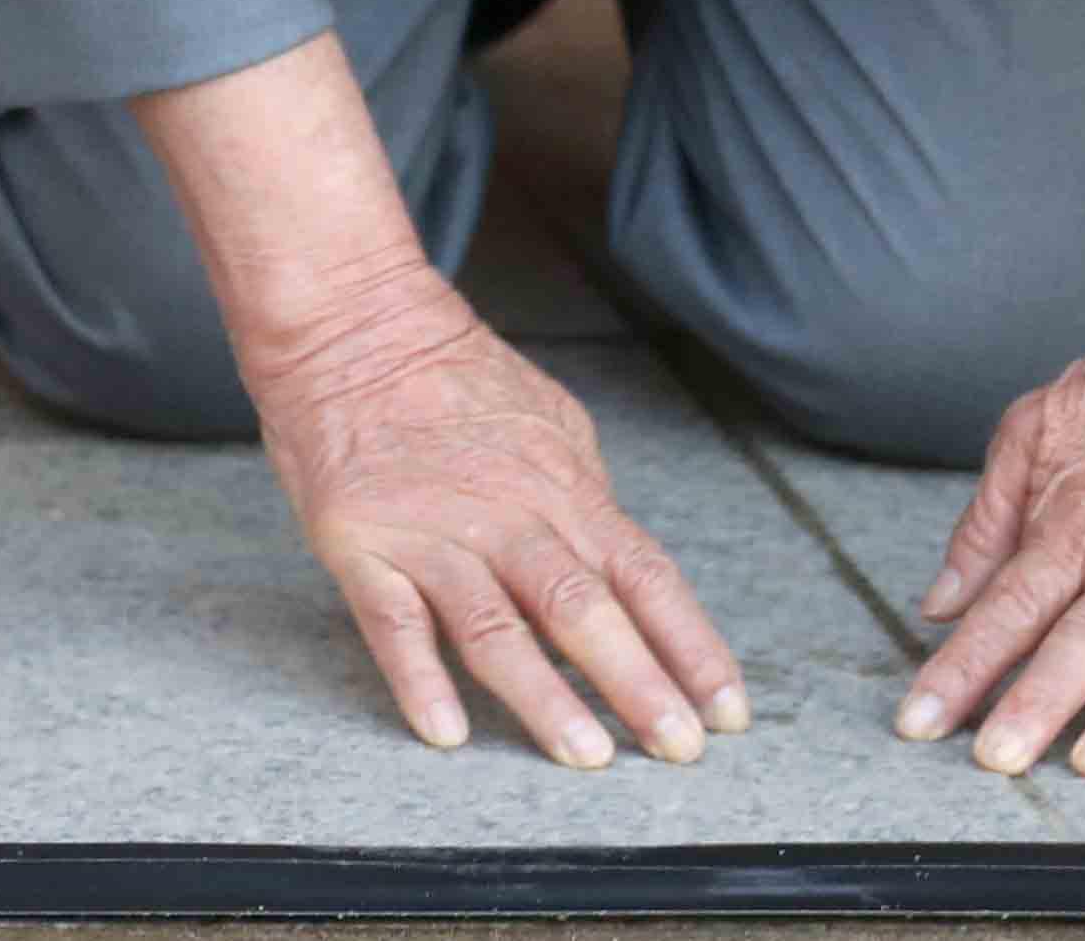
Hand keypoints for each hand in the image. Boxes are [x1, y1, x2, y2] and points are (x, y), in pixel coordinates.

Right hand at [242, 263, 750, 767]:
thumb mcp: (550, 425)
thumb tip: (622, 561)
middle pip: (587, 608)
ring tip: (586, 757)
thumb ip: (584, 498)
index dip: (691, 646)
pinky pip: (395, 621)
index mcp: (565, 488)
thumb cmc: (454, 380)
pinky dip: (420, 678)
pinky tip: (446, 733)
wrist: (355, 327)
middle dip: (641, 684)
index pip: (647, 577)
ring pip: (499, 627)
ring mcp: (435, 531)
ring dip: (545, 698)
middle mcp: (511, 513)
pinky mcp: (363, 544)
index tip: (728, 709)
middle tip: (680, 748)